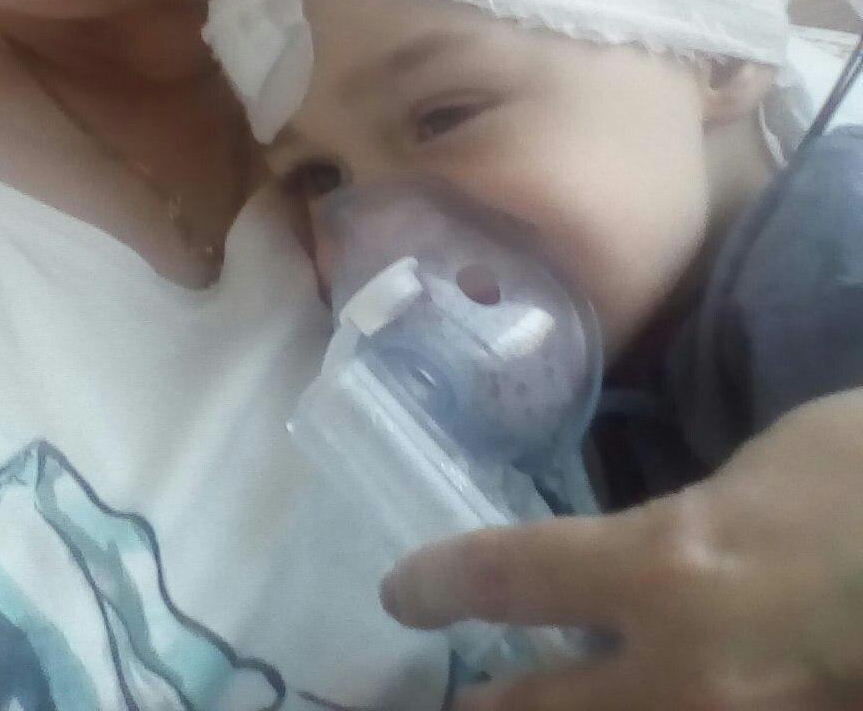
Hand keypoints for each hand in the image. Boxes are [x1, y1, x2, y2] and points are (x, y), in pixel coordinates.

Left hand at [380, 391, 862, 708]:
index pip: (514, 577)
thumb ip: (688, 527)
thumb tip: (657, 558)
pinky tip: (645, 703)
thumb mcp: (759, 476)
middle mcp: (686, 672)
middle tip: (446, 704)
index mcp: (669, 568)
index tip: (404, 588)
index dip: (445, 583)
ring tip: (515, 709)